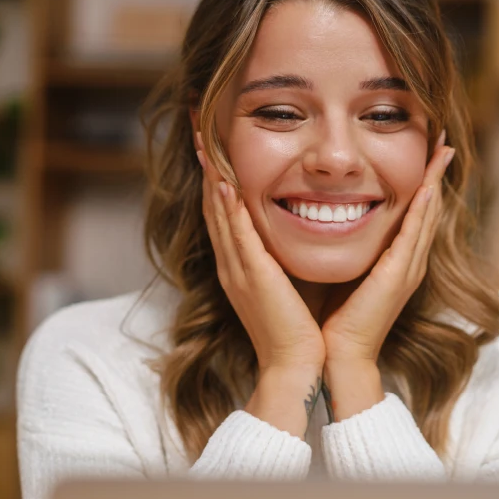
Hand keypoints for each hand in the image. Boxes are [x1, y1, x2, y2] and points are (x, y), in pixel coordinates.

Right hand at [197, 133, 325, 378]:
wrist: (296, 366)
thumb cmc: (300, 329)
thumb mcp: (288, 284)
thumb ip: (284, 258)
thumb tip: (297, 232)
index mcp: (240, 267)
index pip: (223, 214)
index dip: (215, 179)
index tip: (213, 148)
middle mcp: (232, 265)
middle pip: (212, 207)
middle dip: (206, 168)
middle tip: (198, 131)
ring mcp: (238, 271)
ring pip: (218, 215)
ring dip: (211, 177)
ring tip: (204, 143)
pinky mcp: (252, 278)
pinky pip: (236, 236)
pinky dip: (227, 208)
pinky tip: (222, 183)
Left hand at [320, 132, 454, 412]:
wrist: (336, 358)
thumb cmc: (331, 321)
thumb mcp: (339, 272)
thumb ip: (340, 248)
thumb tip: (322, 219)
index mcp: (394, 262)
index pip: (412, 213)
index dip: (420, 181)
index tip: (423, 151)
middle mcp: (407, 263)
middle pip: (428, 208)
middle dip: (435, 173)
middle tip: (443, 139)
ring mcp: (407, 269)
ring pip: (427, 215)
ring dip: (435, 180)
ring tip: (443, 149)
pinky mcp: (398, 277)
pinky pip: (414, 234)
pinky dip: (422, 208)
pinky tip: (428, 184)